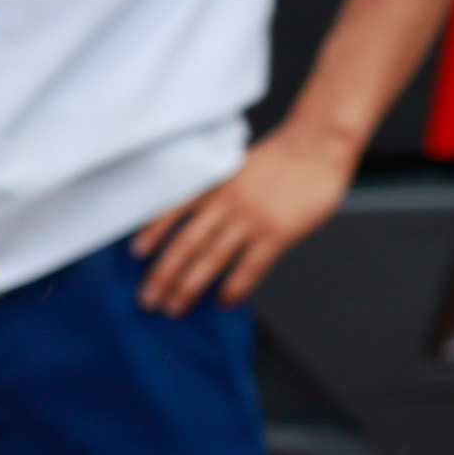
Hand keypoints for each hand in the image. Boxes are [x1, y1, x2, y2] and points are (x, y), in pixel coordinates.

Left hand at [134, 117, 354, 312]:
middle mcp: (226, 203)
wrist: (317, 147)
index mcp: (214, 185)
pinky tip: (223, 302)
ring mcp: (251, 220)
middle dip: (163, 274)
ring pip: (212, 259)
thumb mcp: (237, 168)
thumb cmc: (280, 158)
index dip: (153, 232)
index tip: (136, 253)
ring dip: (189, 287)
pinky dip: (234, 288)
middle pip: (186, 244)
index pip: (174, 210)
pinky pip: (249, 268)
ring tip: (174, 307)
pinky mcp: (276, 234)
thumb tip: (197, 223)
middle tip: (148, 298)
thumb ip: (217, 193)